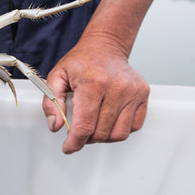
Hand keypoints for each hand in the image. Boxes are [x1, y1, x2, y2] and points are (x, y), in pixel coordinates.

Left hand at [42, 35, 149, 153]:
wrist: (105, 46)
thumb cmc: (81, 62)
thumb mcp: (57, 77)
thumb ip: (52, 103)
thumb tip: (56, 126)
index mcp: (93, 83)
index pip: (85, 126)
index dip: (74, 142)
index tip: (69, 147)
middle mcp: (117, 88)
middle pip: (101, 133)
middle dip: (86, 138)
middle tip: (79, 130)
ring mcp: (133, 92)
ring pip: (118, 134)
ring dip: (103, 137)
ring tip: (93, 126)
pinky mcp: (143, 95)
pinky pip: (133, 126)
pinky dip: (119, 129)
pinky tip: (108, 120)